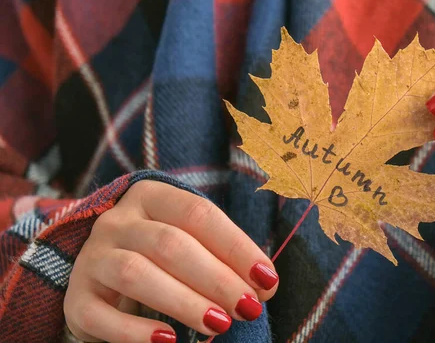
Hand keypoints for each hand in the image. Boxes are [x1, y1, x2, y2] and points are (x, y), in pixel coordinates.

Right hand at [64, 181, 278, 341]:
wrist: (104, 275)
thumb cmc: (163, 257)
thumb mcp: (191, 242)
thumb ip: (224, 257)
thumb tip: (264, 285)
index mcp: (151, 197)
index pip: (199, 214)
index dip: (236, 247)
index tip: (267, 279)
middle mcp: (117, 220)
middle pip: (170, 244)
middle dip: (216, 278)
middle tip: (248, 307)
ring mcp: (92, 257)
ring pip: (136, 274)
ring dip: (184, 301)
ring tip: (219, 324)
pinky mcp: (76, 298)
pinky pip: (101, 315)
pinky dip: (135, 332)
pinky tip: (168, 340)